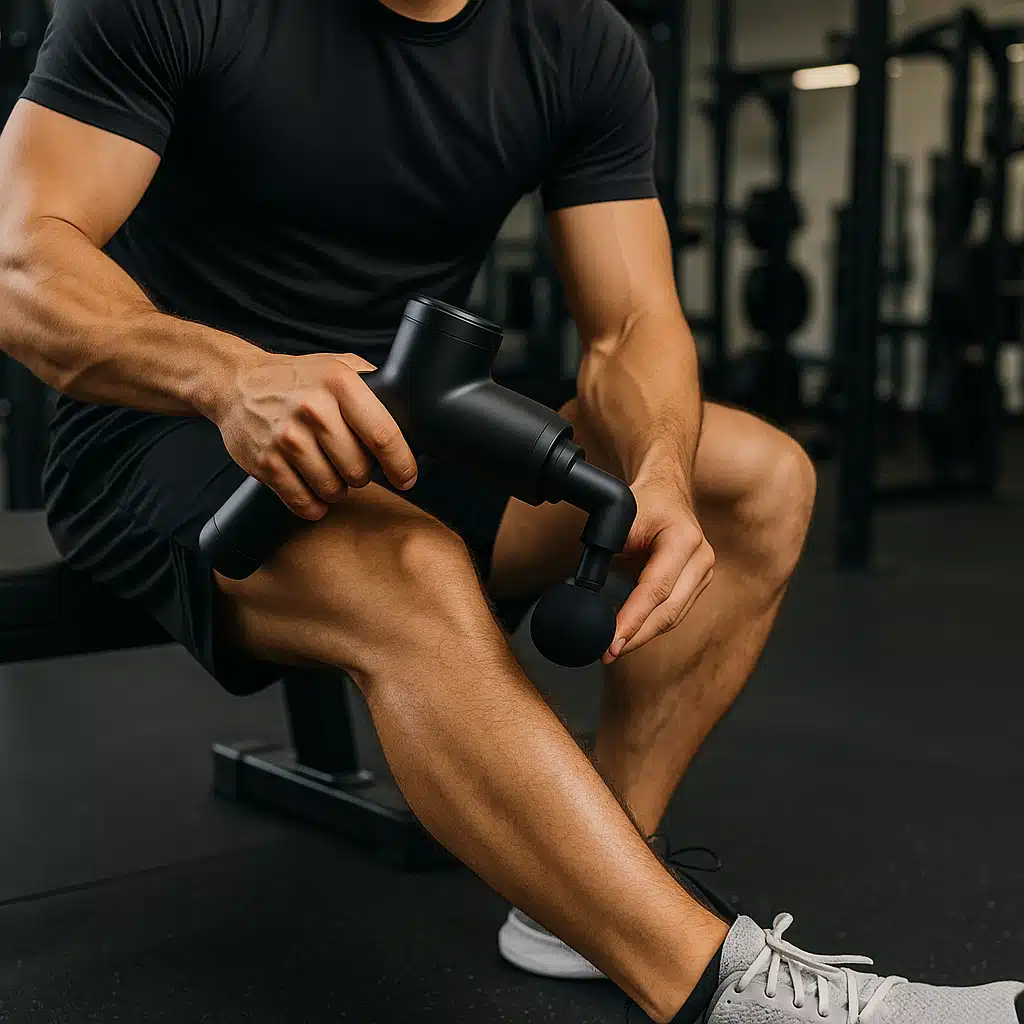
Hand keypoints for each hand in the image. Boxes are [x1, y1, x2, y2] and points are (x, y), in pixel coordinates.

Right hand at [213, 351, 417, 519]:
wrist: (235, 383)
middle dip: (362, 474)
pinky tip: (313, 492)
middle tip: (352, 465)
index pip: (383, 435)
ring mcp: (287, 438)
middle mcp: (314, 410)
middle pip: (359, 469)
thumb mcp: (338, 365)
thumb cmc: (296, 378)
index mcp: (339, 384)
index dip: (401, 464)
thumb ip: (373, 385)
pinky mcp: (266, 463)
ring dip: (337, 489)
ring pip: (333, 489)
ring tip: (329, 472)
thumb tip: (411, 411)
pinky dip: (313, 505)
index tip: (407, 478)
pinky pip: (303, 502)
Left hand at [603, 474, 714, 664]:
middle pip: (668, 611)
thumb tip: (587, 590)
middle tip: (607, 654)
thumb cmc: (643, 503)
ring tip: (614, 649)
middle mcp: (701, 558)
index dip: (633, 619)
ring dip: (643, 635)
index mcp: (683, 540)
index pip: (655, 589)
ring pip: (673, 616)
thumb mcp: (621, 521)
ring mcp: (704, 572)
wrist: (667, 491)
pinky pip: (674, 611)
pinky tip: (632, 635)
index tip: (611, 641)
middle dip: (636, 636)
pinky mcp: (699, 583)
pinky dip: (651, 625)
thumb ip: (607, 553)